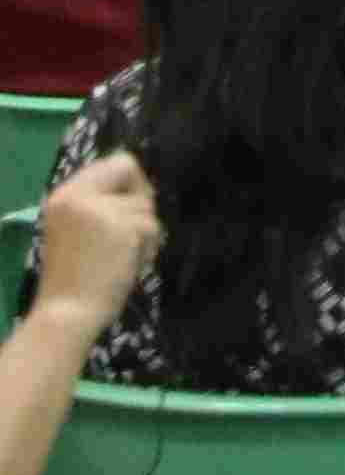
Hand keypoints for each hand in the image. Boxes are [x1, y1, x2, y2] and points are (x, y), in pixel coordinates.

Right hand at [30, 153, 153, 329]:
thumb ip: (100, 205)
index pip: (114, 162)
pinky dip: (148, 247)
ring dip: (143, 233)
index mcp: (63, 196)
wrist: (67, 312)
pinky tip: (127, 265)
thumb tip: (141, 187)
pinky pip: (152, 227)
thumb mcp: (78, 229)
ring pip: (144, 206)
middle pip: (130, 170)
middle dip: (139, 200)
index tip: (127, 208)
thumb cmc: (75, 277)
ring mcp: (100, 209)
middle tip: (131, 232)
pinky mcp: (122, 226)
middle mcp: (77, 196)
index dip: (130, 183)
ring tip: (120, 258)